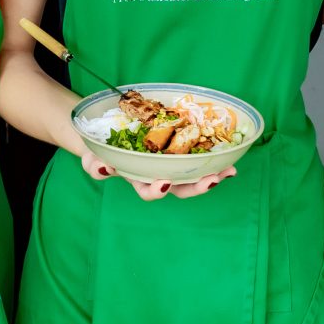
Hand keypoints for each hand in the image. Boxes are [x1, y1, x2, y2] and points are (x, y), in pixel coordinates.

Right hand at [76, 144, 236, 199]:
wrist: (109, 133)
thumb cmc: (102, 150)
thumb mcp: (93, 157)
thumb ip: (95, 166)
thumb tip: (107, 167)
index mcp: (139, 179)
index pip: (149, 191)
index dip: (156, 190)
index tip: (163, 182)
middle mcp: (159, 175)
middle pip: (181, 188)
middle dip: (197, 186)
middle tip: (212, 180)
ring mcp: (172, 163)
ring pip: (195, 175)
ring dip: (213, 175)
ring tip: (228, 171)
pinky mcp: (181, 149)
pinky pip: (200, 157)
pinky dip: (215, 158)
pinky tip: (230, 156)